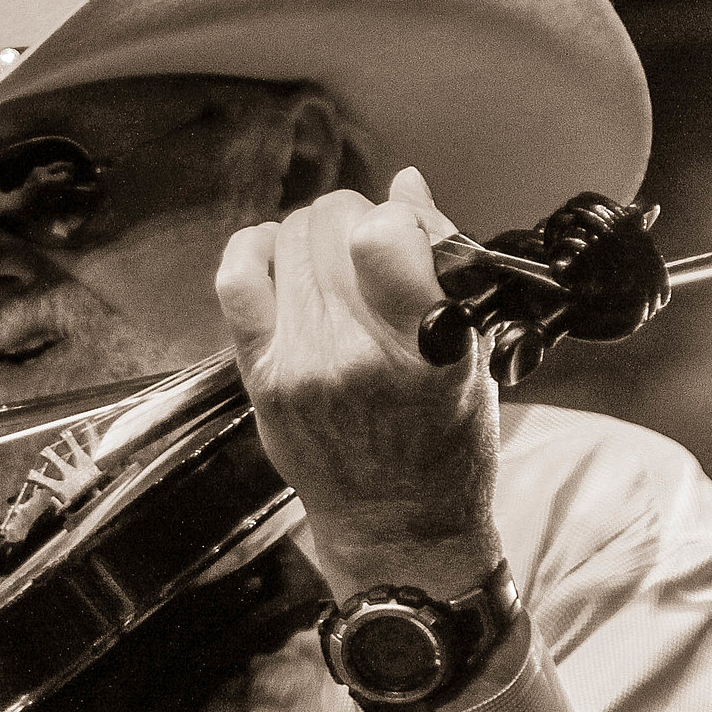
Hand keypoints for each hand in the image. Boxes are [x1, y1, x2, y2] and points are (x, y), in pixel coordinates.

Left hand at [215, 169, 502, 600]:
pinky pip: (236, 278)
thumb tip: (406, 184)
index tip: (405, 237)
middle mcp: (355, 355)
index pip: (384, 235)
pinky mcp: (261, 379)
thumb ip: (441, 266)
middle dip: (355, 218)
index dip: (396, 217)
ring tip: (333, 261)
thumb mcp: (475, 356)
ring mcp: (300, 367)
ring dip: (314, 235)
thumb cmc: (447, 445)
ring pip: (288, 240)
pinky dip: (255, 250)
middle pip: (330, 226)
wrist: (395, 527)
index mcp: (426, 349)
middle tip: (369, 246)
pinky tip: (279, 257)